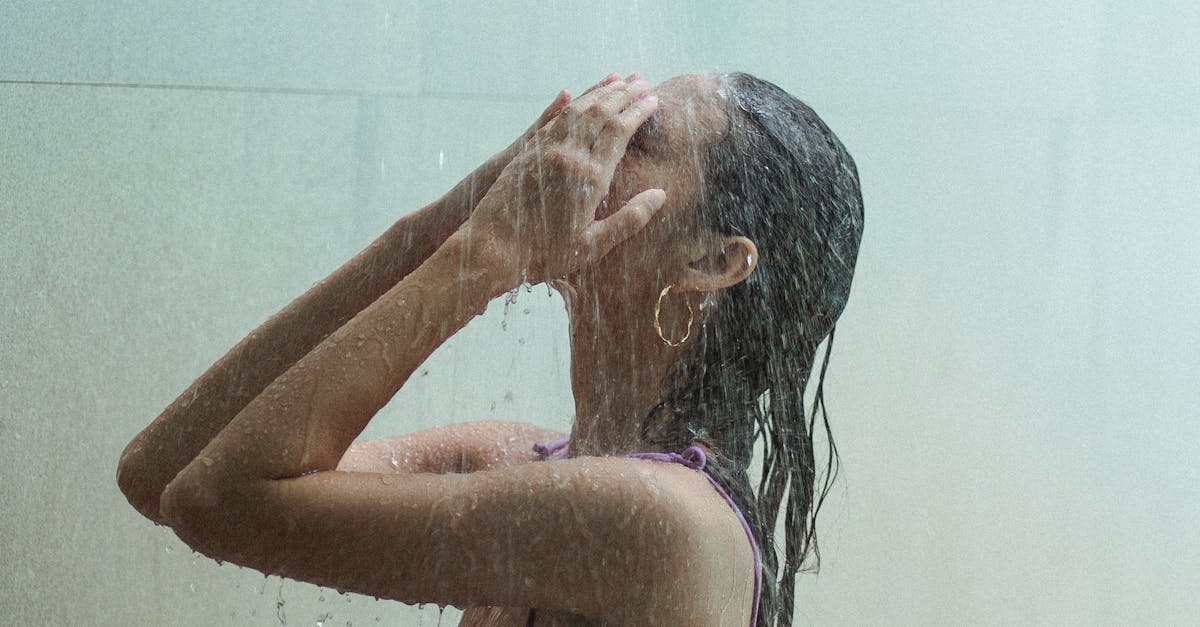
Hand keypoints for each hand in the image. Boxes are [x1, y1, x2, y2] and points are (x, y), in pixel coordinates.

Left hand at [463, 77, 665, 284]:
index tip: (653, 99)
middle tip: (642, 81)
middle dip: (624, 94)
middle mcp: (568, 157)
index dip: (637, 111)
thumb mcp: (593, 246)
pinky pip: (554, 120)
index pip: (619, 131)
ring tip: (618, 82)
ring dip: (600, 93)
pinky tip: (579, 98)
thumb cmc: (544, 255)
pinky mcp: (527, 153)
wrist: (492, 249)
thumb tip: (660, 195)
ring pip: (577, 111)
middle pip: (600, 113)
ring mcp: (545, 152)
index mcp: (589, 178)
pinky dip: (572, 104)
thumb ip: (629, 220)